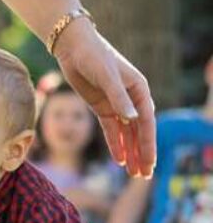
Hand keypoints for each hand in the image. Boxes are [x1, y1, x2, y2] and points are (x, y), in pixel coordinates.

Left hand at [53, 20, 155, 177]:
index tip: (149, 163)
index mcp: (139, 90)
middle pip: (139, 131)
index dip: (147, 144)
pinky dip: (115, 144)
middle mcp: (130, 99)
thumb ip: (119, 98)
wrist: (73, 47)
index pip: (146, 122)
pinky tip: (119, 160)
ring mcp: (116, 104)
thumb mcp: (107, 77)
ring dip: (130, 152)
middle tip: (144, 175)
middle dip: (142, 153)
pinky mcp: (101, 107)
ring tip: (133, 173)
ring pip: (126, 134)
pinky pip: (111, 130)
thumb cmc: (94, 56)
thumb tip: (132, 119)